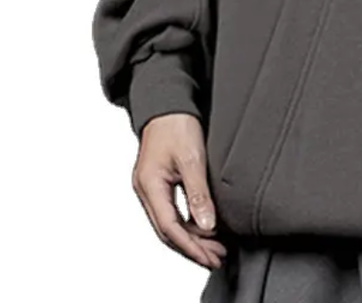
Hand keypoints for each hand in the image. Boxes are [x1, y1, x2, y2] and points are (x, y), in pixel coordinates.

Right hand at [131, 113, 227, 269]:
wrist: (167, 102)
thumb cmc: (177, 123)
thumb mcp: (192, 158)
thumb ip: (199, 193)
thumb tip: (207, 226)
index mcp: (150, 186)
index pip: (170, 228)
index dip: (191, 246)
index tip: (211, 256)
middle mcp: (146, 191)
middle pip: (167, 231)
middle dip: (192, 248)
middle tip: (216, 259)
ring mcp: (150, 187)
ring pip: (169, 223)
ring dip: (190, 238)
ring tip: (213, 249)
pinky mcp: (158, 182)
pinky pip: (170, 211)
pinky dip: (187, 223)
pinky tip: (203, 228)